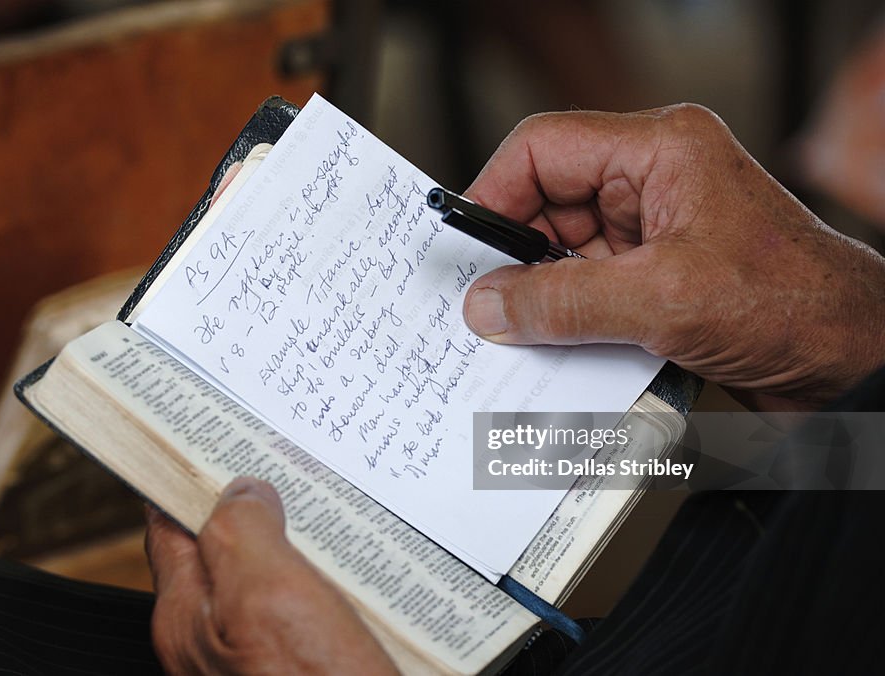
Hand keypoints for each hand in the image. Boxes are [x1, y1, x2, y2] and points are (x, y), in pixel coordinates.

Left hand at [146, 477, 396, 674]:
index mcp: (188, 615)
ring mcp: (255, 654)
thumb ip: (241, 534)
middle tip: (273, 456)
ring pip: (263, 570)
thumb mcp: (267, 596)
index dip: (182, 478)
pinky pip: (299, 600)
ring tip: (315, 494)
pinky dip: (315, 569)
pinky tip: (344, 557)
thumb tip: (240, 490)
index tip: (198, 438)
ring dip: (287, 532)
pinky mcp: (298, 661)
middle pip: (218, 545)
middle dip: (243, 500)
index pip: (169, 526)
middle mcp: (213, 637)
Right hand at [462, 104, 884, 409]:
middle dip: (516, 256)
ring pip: (562, 253)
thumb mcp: (663, 300)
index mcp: (659, 151)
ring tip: (525, 336)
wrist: (853, 362)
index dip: (495, 192)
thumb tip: (489, 303)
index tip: (464, 245)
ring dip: (542, 296)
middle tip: (485, 304)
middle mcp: (652, 183)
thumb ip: (562, 301)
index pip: (545, 148)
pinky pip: (587, 291)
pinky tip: (559, 349)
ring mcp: (653, 233)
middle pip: (547, 203)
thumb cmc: (795, 304)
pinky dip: (566, 320)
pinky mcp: (655, 279)